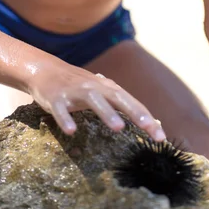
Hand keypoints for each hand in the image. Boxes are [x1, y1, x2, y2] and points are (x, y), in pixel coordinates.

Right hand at [27, 60, 166, 141]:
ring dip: (106, 113)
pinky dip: (66, 119)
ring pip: (93, 100)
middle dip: (135, 112)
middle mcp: (94, 88)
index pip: (132, 103)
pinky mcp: (56, 98)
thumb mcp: (103, 92)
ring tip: (118, 128)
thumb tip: (152, 121)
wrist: (46, 70)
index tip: (162, 138)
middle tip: (149, 128)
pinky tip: (71, 131)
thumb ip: (123, 104)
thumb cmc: (79, 86)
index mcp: (108, 88)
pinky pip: (61, 110)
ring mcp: (75, 92)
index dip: (147, 118)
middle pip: (118, 98)